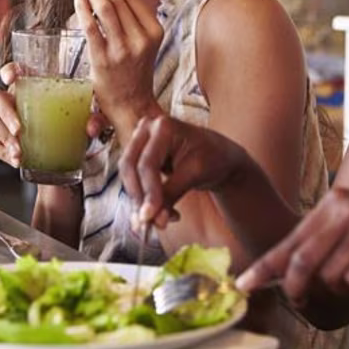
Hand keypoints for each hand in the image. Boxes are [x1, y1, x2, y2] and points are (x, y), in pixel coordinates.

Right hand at [0, 62, 110, 167]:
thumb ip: (95, 118)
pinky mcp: (4, 144)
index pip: (14, 70)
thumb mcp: (88, 118)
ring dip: (5, 138)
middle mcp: (16, 102)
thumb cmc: (74, 125)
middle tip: (19, 129)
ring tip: (20, 152)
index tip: (12, 78)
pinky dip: (3, 153)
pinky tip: (16, 160)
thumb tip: (92, 127)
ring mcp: (6, 123)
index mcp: (33, 87)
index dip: (9, 71)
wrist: (69, 154)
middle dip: (5, 113)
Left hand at [74, 0, 164, 138]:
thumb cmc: (134, 72)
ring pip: (105, 7)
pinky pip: (90, 26)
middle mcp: (142, 39)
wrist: (132, 106)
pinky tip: (77, 2)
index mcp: (154, 32)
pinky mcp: (104, 59)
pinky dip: (81, 8)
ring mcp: (123, 50)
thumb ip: (133, 20)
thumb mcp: (144, 43)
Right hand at [119, 115, 252, 228]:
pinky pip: (133, 179)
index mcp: (163, 125)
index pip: (147, 164)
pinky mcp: (139, 155)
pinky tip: (163, 212)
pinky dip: (144, 198)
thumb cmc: (213, 158)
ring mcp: (140, 140)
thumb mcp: (194, 174)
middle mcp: (146, 128)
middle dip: (139, 197)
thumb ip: (171, 194)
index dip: (148, 192)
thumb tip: (154, 220)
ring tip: (162, 220)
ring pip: (128, 175)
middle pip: (130, 167)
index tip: (150, 217)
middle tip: (149, 223)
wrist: (219, 156)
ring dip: (140, 200)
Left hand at [236, 190, 348, 303]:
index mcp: (333, 202)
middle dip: (295, 287)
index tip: (245, 284)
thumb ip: (318, 239)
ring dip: (339, 285)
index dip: (266, 266)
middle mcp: (348, 210)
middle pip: (304, 261)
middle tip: (297, 299)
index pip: (291, 240)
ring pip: (332, 276)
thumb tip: (282, 270)